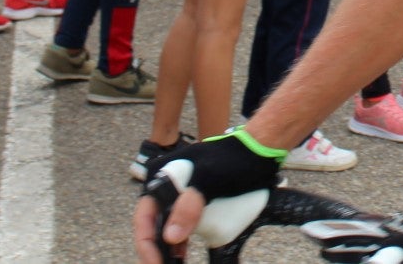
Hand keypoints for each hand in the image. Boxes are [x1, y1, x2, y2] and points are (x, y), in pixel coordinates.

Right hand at [133, 128, 282, 262]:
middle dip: (156, 249)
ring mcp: (182, 194)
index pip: (144, 216)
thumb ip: (190, 205)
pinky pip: (183, 224)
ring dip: (168, 248)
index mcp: (163, 176)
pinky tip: (182, 256)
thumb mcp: (210, 179)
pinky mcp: (196, 201)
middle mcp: (168, 185)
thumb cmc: (235, 159)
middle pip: (154, 224)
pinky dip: (181, 242)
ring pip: (167, 227)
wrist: (259, 150)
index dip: (147, 244)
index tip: (156, 263)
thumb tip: (171, 237)